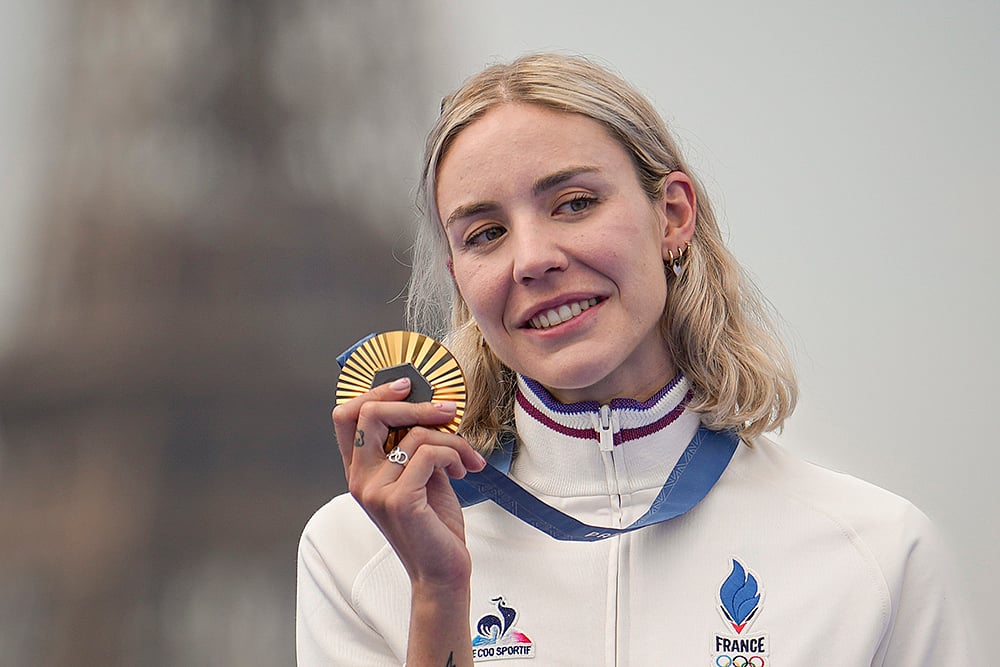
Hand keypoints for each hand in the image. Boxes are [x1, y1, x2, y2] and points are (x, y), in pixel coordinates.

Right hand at [332, 377, 486, 587]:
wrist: (442, 570)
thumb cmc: (434, 522)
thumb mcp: (420, 474)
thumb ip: (414, 443)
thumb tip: (430, 403)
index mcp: (360, 470)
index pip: (346, 416)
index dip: (374, 392)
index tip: (407, 386)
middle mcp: (360, 479)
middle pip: (369, 413)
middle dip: (415, 404)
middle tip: (447, 410)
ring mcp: (375, 490)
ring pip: (414, 434)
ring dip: (452, 441)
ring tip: (464, 459)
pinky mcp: (398, 499)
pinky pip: (429, 454)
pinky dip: (454, 456)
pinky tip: (463, 471)